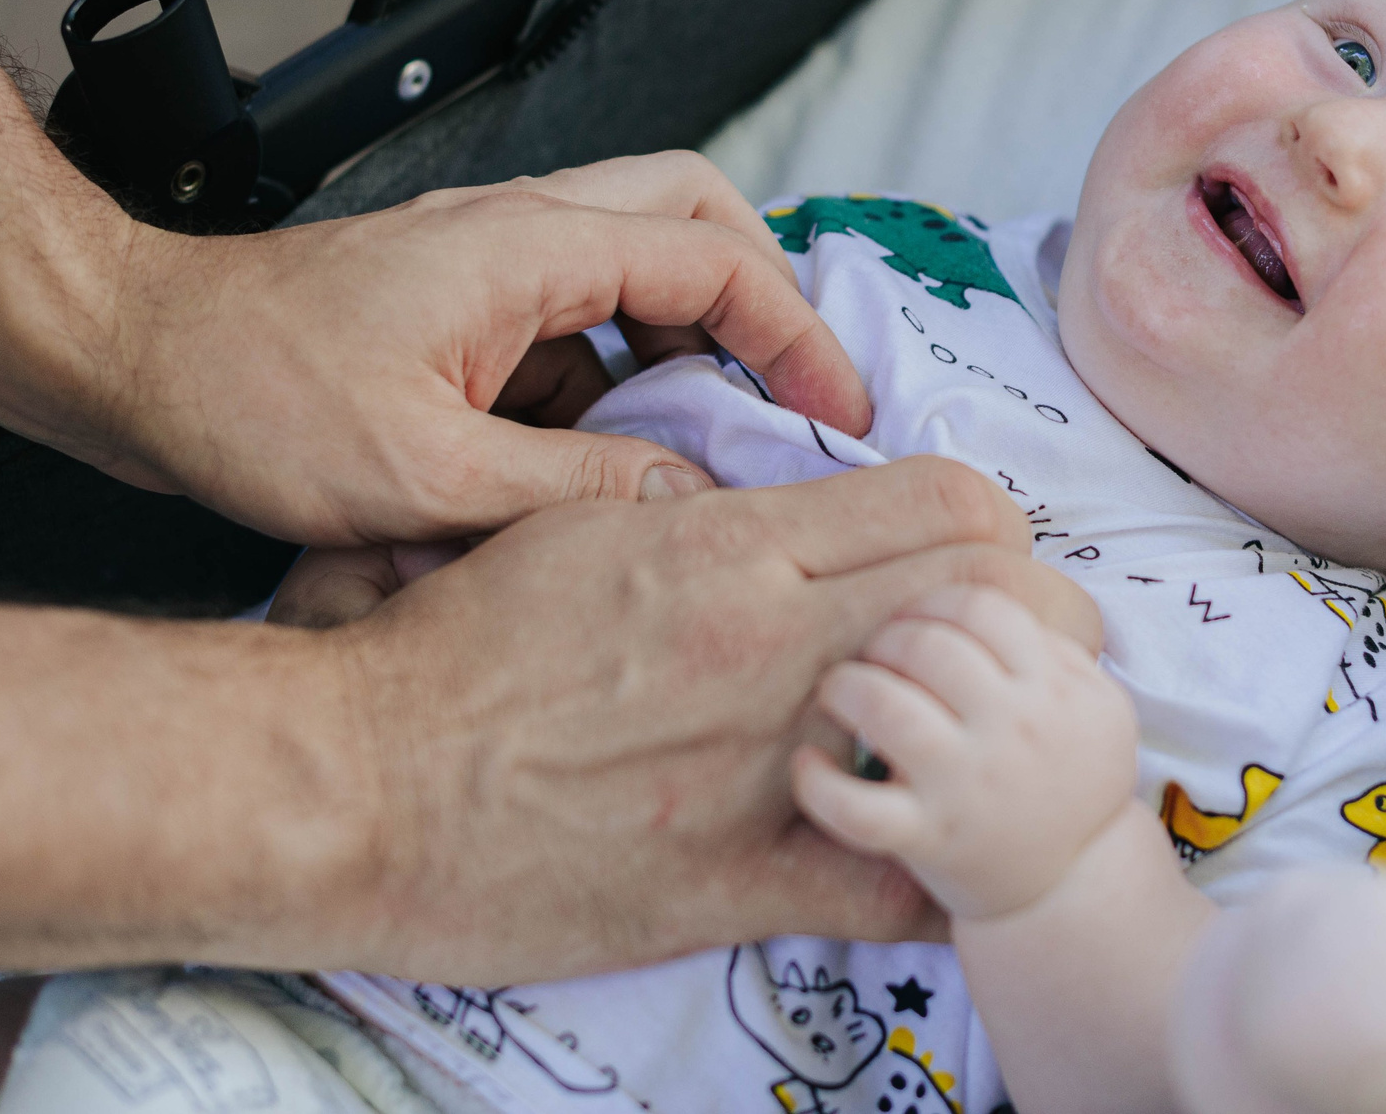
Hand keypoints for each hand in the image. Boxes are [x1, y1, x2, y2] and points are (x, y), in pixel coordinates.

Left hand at [80, 152, 868, 545]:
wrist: (126, 357)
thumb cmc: (241, 393)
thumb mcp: (422, 476)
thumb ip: (573, 484)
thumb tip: (687, 501)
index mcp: (528, 247)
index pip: (717, 260)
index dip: (797, 336)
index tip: (837, 411)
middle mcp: (521, 229)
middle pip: (698, 210)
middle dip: (762, 298)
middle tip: (787, 393)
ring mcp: (491, 259)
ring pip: (642, 262)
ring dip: (688, 342)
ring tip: (701, 443)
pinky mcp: (463, 301)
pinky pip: (579, 316)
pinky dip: (618, 375)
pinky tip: (602, 458)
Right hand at [324, 457, 1104, 979]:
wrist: (350, 783)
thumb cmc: (446, 651)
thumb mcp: (579, 528)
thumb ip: (698, 512)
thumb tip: (772, 504)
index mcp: (731, 543)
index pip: (948, 500)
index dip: (990, 529)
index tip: (976, 561)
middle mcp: (770, 640)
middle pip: (996, 598)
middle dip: (1036, 617)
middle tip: (1016, 653)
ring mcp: (763, 765)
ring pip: (972, 728)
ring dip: (1001, 736)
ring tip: (985, 751)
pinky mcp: (734, 879)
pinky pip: (894, 884)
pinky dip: (933, 875)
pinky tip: (931, 864)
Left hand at [792, 583, 1139, 920]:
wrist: (1074, 888)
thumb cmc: (1069, 774)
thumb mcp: (1091, 695)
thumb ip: (1045, 633)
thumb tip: (990, 561)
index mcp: (1052, 684)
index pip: (982, 601)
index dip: (933, 594)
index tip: (912, 613)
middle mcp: (1014, 729)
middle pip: (931, 645)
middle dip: (884, 635)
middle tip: (867, 651)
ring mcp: (968, 786)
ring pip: (888, 708)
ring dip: (847, 687)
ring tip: (836, 692)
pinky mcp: (928, 841)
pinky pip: (856, 809)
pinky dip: (818, 784)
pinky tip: (808, 767)